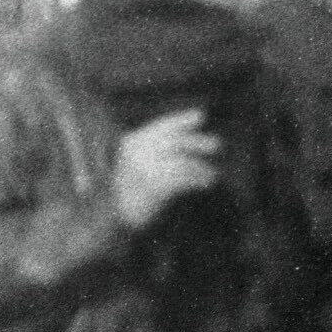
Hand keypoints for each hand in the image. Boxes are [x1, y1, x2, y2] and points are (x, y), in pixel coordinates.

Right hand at [113, 106, 220, 228]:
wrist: (113, 216)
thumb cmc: (128, 190)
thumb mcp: (135, 164)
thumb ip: (154, 150)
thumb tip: (187, 139)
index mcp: (132, 143)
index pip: (161, 126)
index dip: (181, 120)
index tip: (201, 115)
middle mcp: (138, 152)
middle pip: (175, 141)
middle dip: (197, 141)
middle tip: (218, 144)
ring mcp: (146, 168)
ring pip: (183, 161)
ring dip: (201, 167)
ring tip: (213, 174)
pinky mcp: (155, 186)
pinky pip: (184, 179)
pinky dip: (198, 179)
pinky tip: (207, 182)